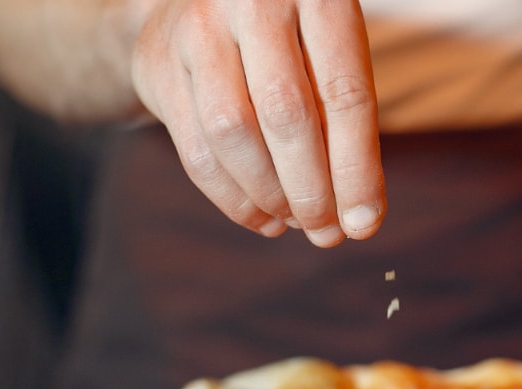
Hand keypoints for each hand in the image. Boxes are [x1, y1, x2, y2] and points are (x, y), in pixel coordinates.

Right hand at [131, 0, 384, 245]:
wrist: (201, 1)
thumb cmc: (291, 38)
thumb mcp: (330, 53)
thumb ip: (345, 120)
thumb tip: (358, 217)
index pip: (344, 94)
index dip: (357, 169)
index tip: (365, 224)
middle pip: (286, 114)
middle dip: (311, 190)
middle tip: (328, 233)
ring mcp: (197, 27)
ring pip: (232, 133)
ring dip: (269, 195)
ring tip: (296, 222)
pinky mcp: (157, 62)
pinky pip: (195, 149)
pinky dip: (233, 198)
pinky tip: (263, 217)